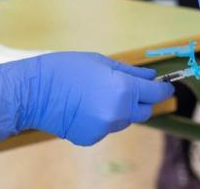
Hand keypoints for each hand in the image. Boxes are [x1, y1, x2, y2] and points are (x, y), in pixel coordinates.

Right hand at [0, 52, 173, 145]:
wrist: (34, 92)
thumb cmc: (66, 69)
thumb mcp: (101, 62)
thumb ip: (130, 72)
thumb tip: (150, 77)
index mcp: (123, 90)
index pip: (155, 94)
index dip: (163, 89)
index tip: (166, 85)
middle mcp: (118, 113)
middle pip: (144, 111)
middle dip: (142, 100)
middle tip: (131, 88)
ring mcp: (105, 129)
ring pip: (124, 120)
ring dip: (120, 109)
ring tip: (98, 94)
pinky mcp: (92, 138)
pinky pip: (106, 127)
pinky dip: (103, 118)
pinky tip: (86, 106)